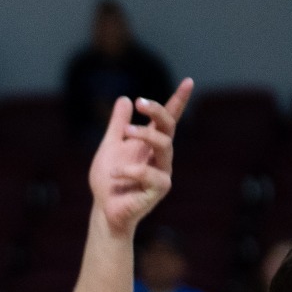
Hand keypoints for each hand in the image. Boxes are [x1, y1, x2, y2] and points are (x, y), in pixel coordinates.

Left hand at [88, 77, 192, 234]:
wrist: (103, 210)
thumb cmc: (108, 182)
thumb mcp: (110, 147)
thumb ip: (117, 125)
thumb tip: (125, 99)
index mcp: (151, 144)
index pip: (168, 119)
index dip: (179, 101)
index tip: (188, 82)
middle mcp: (161, 156)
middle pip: (168, 128)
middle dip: (157, 111)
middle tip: (140, 101)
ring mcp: (163, 172)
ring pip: (165, 146)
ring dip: (145, 135)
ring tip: (125, 132)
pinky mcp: (159, 190)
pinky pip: (151, 174)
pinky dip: (131, 170)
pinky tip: (116, 172)